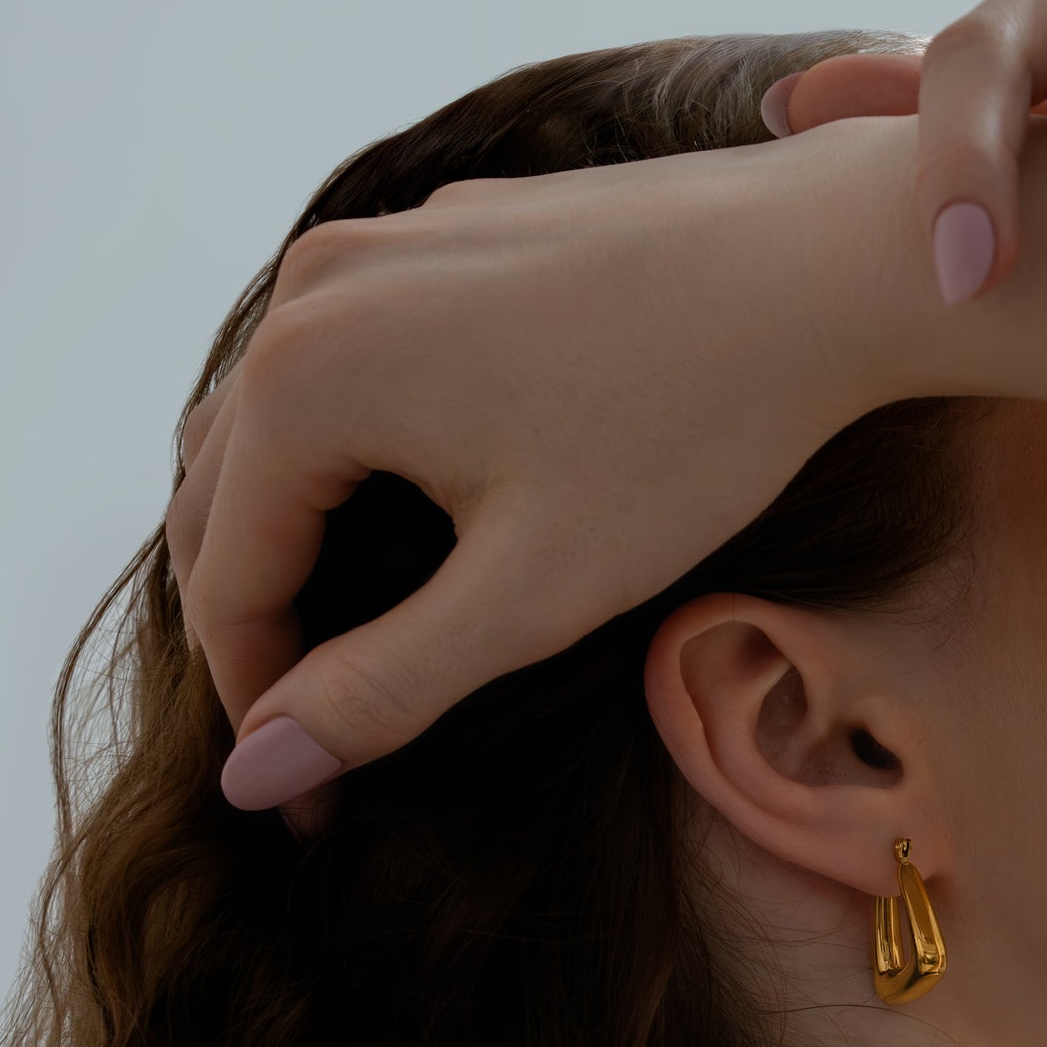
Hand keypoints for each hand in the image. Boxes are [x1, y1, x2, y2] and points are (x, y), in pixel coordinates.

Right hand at [166, 130, 896, 802]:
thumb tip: (255, 777)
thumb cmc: (692, 431)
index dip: (261, 712)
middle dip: (260, 630)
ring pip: (275, 426)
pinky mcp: (440, 235)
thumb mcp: (531, 594)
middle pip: (222, 497)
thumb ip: (382, 689)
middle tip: (318, 750)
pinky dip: (344, 458)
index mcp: (306, 378)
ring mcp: (376, 247)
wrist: (824, 266)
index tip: (314, 810)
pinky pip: (344, 362)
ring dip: (291, 540)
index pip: (226, 581)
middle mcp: (310, 291)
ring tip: (348, 653)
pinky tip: (412, 526)